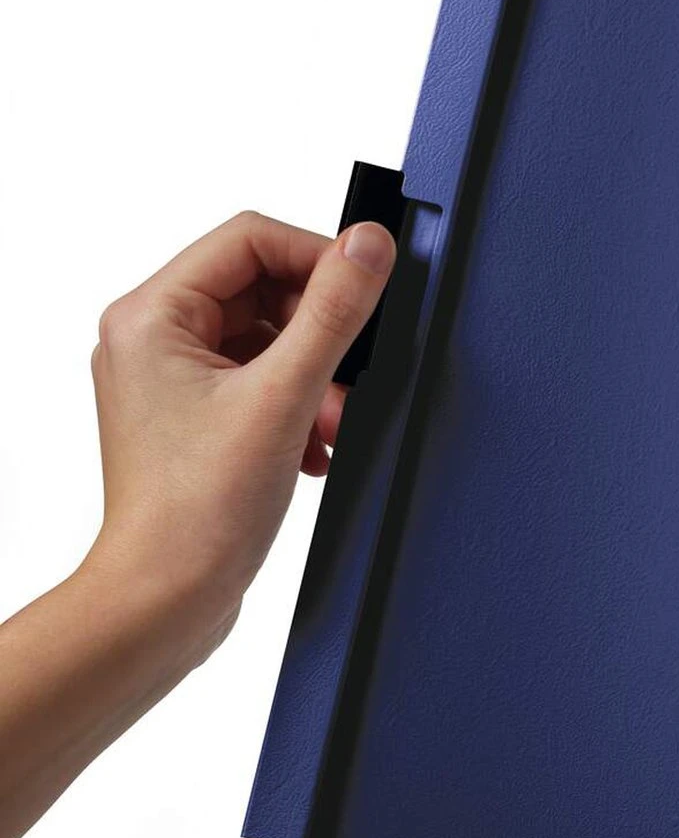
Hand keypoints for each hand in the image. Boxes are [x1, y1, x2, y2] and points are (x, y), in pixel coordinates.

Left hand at [85, 208, 394, 649]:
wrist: (165, 598)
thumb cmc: (197, 510)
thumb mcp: (284, 397)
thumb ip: (333, 313)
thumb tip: (367, 246)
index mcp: (150, 316)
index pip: (250, 239)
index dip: (319, 257)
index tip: (369, 289)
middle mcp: (151, 339)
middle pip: (263, 289)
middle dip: (320, 334)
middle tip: (349, 378)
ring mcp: (171, 380)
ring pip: (268, 339)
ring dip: (316, 376)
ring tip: (331, 424)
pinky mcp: (194, 418)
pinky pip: (262, 381)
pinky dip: (300, 405)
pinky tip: (313, 446)